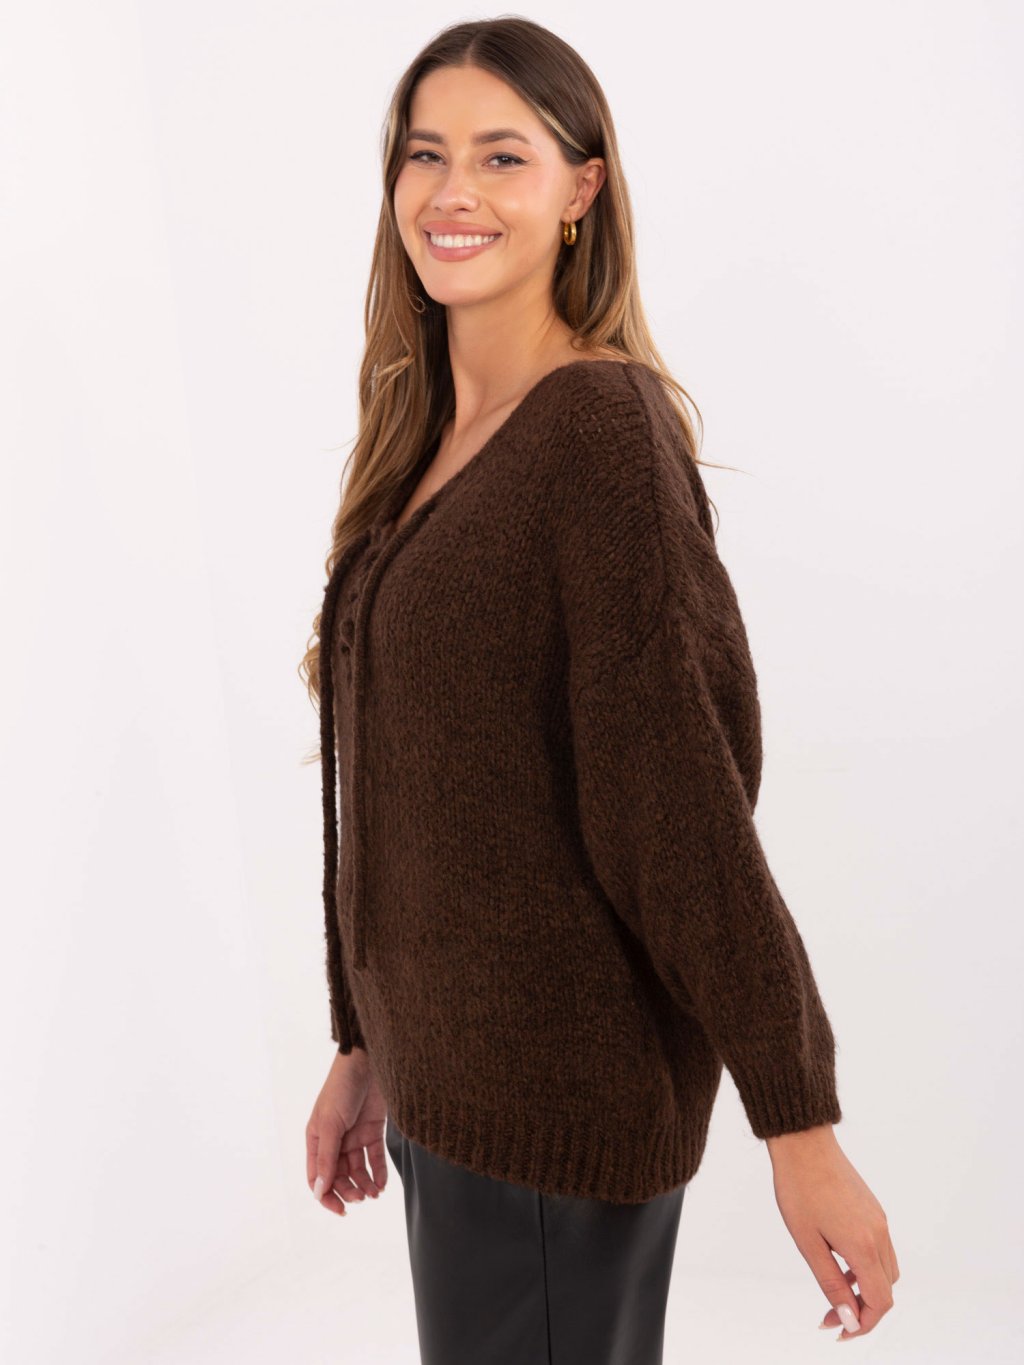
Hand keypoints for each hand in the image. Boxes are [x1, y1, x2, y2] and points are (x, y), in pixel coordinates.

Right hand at [305, 1047, 387, 1215]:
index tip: (341, 1210)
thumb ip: (327, 1157)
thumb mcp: (331, 1123)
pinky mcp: (373, 1130)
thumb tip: (320, 1190)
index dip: (326, 1196)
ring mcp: (354, 1135)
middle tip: (362, 1198)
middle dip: (349, 1190)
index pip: (317, 1177)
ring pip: (358, 1170)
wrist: (369, 1061)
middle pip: (339, 1176)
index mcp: (317, 1139)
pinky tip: (383, 1183)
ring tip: (375, 1193)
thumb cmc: (342, 1087)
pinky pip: (375, 1157)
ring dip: (365, 1184)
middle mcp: (334, 1140)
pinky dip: (379, 1172)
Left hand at [766, 1124, 898, 1340]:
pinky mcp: (873, 1209)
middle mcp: (880, 1234)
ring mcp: (879, 1219)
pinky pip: (880, 1249)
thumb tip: (849, 1321)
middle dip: (862, 1311)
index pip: (880, 1302)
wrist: (803, 1143)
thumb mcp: (808, 1243)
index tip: (838, 1333)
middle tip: (829, 1316)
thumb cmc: (799, 1190)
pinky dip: (866, 1266)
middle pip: (887, 1289)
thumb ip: (832, 1284)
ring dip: (865, 1289)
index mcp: (864, 1246)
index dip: (863, 1325)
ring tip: (833, 1291)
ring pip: (886, 1270)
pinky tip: (839, 1261)